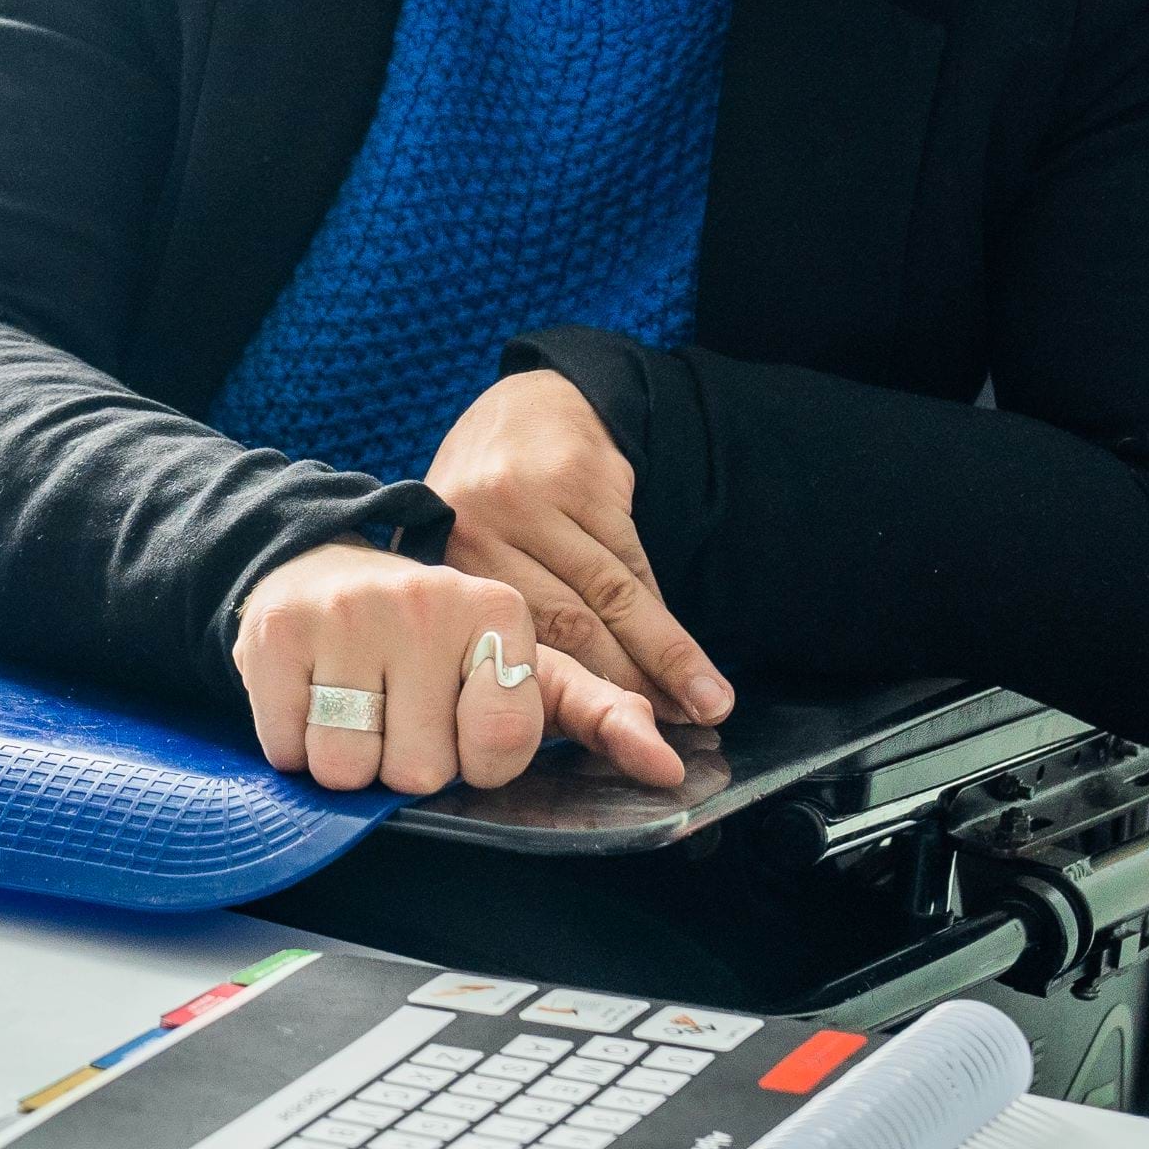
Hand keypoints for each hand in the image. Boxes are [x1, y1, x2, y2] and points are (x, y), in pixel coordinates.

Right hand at [231, 542, 680, 794]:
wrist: (314, 571)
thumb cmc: (428, 639)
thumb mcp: (514, 661)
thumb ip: (591, 709)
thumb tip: (668, 764)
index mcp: (498, 609)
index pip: (500, 748)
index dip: (477, 759)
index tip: (463, 722)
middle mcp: (426, 602)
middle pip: (420, 771)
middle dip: (407, 761)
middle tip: (402, 712)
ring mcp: (346, 614)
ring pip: (348, 769)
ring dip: (347, 760)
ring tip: (355, 705)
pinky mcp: (274, 634)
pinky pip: (289, 750)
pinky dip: (293, 745)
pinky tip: (310, 697)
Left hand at [427, 371, 733, 724]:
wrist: (530, 405)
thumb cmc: (494, 504)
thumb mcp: (472, 557)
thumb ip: (491, 628)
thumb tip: (537, 724)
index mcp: (442, 564)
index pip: (503, 645)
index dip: (560, 703)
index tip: (601, 743)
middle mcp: (480, 527)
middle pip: (563, 626)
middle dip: (622, 689)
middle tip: (666, 741)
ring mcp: (533, 500)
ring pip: (611, 597)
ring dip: (664, 660)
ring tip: (706, 708)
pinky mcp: (585, 480)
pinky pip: (634, 561)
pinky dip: (666, 617)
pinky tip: (691, 658)